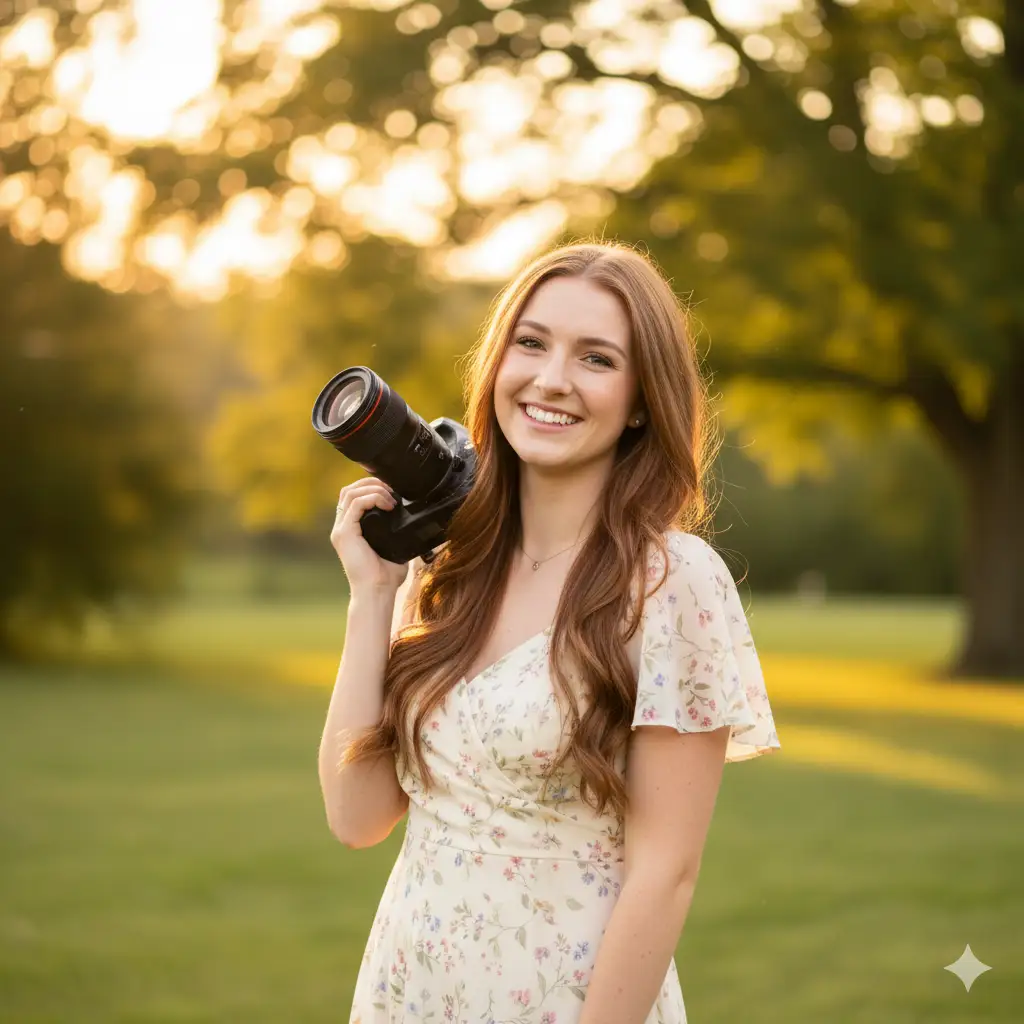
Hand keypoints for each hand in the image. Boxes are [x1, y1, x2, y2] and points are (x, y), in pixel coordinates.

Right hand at [330, 477, 408, 594]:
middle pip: (348, 490)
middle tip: (391, 489)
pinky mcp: (344, 534)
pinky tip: (388, 505)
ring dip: (373, 489)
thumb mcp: (395, 548)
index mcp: (351, 529)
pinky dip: (372, 498)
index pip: (353, 497)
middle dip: (371, 483)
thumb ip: (399, 534)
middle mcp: (342, 527)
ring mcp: (340, 530)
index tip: (392, 491)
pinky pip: (355, 504)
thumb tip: (416, 523)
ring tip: (391, 498)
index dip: (371, 487)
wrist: (377, 592)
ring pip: (350, 493)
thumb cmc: (386, 576)